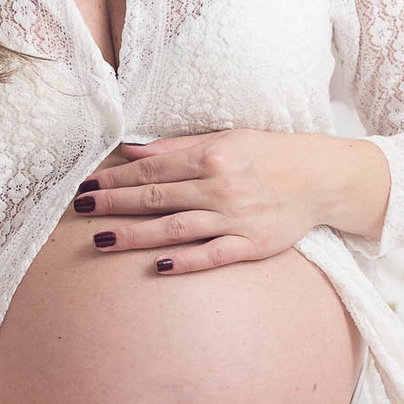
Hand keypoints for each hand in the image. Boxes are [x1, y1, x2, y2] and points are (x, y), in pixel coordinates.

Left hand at [74, 129, 325, 273]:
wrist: (321, 177)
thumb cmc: (270, 154)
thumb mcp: (225, 138)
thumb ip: (176, 148)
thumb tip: (133, 151)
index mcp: (211, 156)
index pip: (153, 170)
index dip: (117, 178)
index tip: (89, 186)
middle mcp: (220, 187)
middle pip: (156, 198)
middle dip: (115, 204)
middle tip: (82, 210)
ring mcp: (235, 218)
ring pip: (176, 228)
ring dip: (135, 235)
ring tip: (102, 240)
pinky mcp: (252, 245)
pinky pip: (212, 255)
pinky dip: (185, 260)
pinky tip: (157, 265)